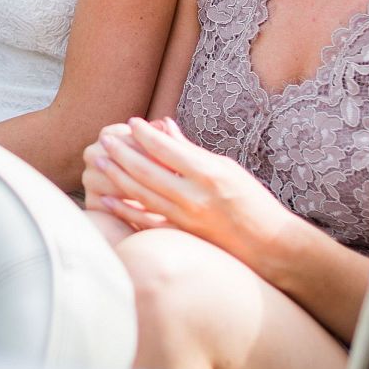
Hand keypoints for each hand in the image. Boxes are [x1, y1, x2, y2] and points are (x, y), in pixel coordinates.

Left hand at [88, 117, 298, 264]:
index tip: (131, 123)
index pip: (166, 148)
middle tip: (104, 140)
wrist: (268, 244)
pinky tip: (106, 198)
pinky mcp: (181, 235)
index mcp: (208, 173)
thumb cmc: (251, 201)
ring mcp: (185, 218)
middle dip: (121, 152)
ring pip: (140, 193)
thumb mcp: (226, 168)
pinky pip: (144, 220)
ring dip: (116, 175)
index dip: (145, 134)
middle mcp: (193, 196)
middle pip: (146, 170)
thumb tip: (165, 128)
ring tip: (100, 160)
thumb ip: (191, 151)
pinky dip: (123, 208)